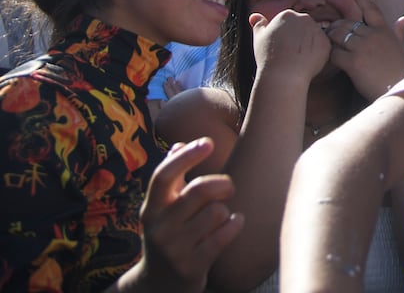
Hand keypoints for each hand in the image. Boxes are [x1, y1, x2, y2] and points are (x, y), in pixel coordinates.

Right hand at [124, 138, 242, 292]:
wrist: (158, 286)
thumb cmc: (169, 234)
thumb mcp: (162, 210)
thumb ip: (171, 178)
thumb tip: (178, 145)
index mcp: (151, 209)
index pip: (163, 176)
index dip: (187, 156)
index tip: (208, 143)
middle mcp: (159, 228)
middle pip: (200, 190)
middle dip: (223, 183)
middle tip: (228, 187)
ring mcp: (174, 250)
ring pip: (217, 212)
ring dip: (226, 210)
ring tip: (222, 216)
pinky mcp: (192, 267)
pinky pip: (225, 234)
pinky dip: (235, 223)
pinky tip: (233, 223)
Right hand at [250, 8, 331, 84]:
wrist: (282, 76)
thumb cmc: (268, 59)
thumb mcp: (259, 39)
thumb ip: (259, 25)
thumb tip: (254, 16)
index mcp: (287, 15)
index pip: (290, 24)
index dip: (285, 38)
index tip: (281, 49)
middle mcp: (304, 18)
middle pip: (303, 28)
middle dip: (299, 40)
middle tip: (290, 55)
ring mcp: (317, 29)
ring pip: (314, 38)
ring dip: (309, 47)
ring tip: (297, 60)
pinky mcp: (326, 43)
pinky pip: (323, 48)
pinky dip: (317, 56)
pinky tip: (307, 64)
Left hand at [328, 0, 403, 99]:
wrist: (395, 88)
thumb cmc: (399, 69)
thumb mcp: (401, 46)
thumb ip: (400, 30)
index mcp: (384, 29)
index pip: (370, 8)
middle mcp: (372, 35)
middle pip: (347, 24)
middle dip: (336, 26)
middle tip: (329, 30)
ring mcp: (362, 47)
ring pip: (339, 36)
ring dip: (330, 39)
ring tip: (326, 42)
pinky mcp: (353, 62)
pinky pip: (335, 53)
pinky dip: (330, 55)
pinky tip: (329, 59)